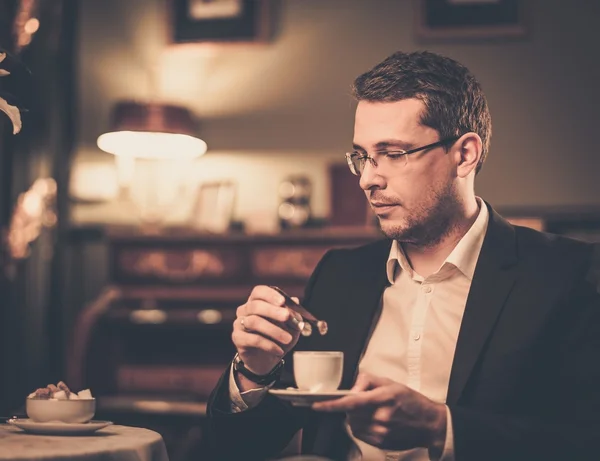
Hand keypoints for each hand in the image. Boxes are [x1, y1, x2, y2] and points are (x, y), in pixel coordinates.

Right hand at [233, 285, 303, 376]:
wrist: (268, 359)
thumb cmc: (278, 337)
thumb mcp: (290, 326)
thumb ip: (292, 314)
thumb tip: (295, 302)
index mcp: (257, 302)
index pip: (259, 292)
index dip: (270, 295)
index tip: (282, 301)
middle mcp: (245, 310)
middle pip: (255, 305)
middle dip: (273, 311)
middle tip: (287, 317)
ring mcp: (239, 323)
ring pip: (254, 322)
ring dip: (274, 330)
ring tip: (288, 339)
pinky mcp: (238, 338)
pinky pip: (253, 339)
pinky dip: (269, 345)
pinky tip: (279, 351)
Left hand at [312, 373, 446, 452]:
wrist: (429, 423)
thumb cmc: (410, 400)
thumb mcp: (390, 382)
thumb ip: (367, 380)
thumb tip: (351, 388)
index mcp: (384, 397)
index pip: (352, 402)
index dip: (332, 404)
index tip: (317, 405)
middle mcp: (381, 416)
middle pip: (350, 413)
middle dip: (349, 406)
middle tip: (362, 402)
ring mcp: (381, 432)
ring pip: (353, 423)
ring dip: (354, 417)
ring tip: (370, 412)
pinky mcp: (381, 442)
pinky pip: (360, 433)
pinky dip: (360, 426)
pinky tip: (372, 421)